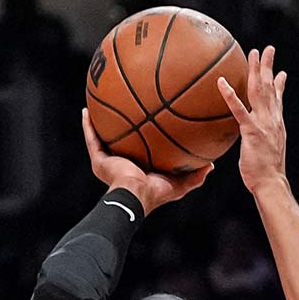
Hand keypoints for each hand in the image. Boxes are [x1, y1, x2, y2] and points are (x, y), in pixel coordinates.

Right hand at [80, 109, 210, 214]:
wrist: (135, 195)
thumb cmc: (156, 193)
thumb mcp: (180, 184)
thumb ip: (195, 175)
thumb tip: (211, 165)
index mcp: (138, 170)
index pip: (140, 150)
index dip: (141, 138)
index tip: (145, 122)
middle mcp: (121, 165)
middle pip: (119, 141)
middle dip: (119, 127)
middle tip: (122, 108)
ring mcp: (107, 163)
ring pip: (102, 138)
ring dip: (100, 123)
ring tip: (98, 104)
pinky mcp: (98, 161)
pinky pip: (91, 139)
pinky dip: (88, 126)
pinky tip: (86, 110)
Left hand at [217, 46, 287, 195]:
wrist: (271, 183)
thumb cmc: (267, 173)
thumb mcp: (268, 153)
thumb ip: (263, 141)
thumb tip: (258, 142)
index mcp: (276, 124)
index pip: (278, 99)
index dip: (279, 84)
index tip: (280, 72)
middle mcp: (272, 119)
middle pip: (271, 87)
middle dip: (269, 66)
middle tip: (267, 50)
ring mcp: (263, 123)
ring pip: (260, 91)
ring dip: (256, 70)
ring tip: (253, 54)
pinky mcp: (252, 131)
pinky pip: (239, 109)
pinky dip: (230, 95)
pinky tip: (221, 83)